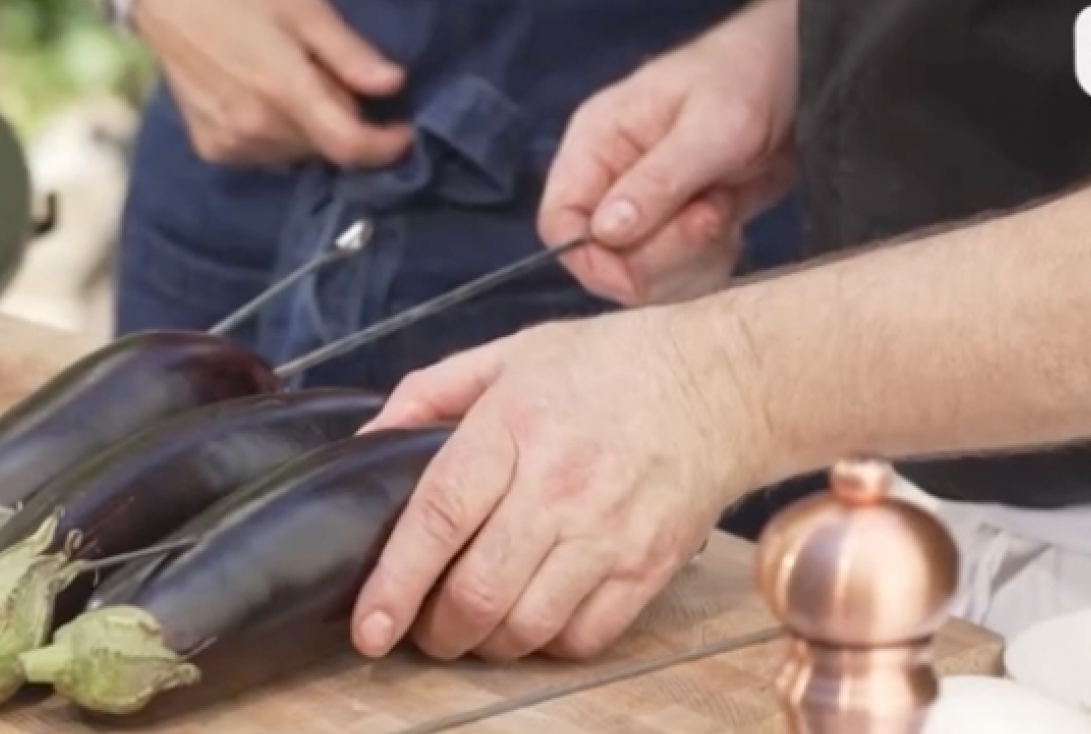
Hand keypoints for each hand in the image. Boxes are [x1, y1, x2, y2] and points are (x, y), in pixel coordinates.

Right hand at [133, 0, 412, 166]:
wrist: (164, 0)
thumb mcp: (303, 8)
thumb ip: (347, 53)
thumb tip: (393, 84)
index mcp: (284, 91)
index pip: (349, 146)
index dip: (385, 146)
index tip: (402, 131)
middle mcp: (256, 128)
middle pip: (325, 147)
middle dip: (343, 122)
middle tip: (333, 79)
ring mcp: (230, 143)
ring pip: (297, 153)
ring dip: (310, 130)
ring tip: (294, 84)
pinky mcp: (211, 148)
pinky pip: (264, 154)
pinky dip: (277, 135)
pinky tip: (264, 99)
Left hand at [348, 310, 768, 661]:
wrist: (723, 383)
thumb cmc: (610, 366)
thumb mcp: (512, 354)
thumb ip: (430, 392)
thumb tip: (368, 440)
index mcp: (513, 426)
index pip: (439, 517)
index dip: (395, 581)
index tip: (368, 624)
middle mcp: (559, 485)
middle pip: (478, 591)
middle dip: (436, 630)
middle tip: (422, 628)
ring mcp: (609, 532)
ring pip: (526, 627)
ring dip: (487, 643)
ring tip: (475, 627)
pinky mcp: (648, 567)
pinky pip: (584, 638)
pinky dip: (547, 644)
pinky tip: (536, 616)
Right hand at [538, 0, 798, 304]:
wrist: (798, 78)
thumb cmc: (748, 82)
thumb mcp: (711, 129)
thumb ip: (658, 181)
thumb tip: (605, 233)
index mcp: (595, 145)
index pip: (559, 220)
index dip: (591, 260)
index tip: (638, 279)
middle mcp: (608, 181)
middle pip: (602, 259)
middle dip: (660, 255)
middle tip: (710, 217)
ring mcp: (642, 208)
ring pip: (639, 275)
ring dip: (688, 261)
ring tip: (720, 210)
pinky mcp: (675, 228)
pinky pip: (675, 277)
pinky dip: (705, 266)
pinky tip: (727, 226)